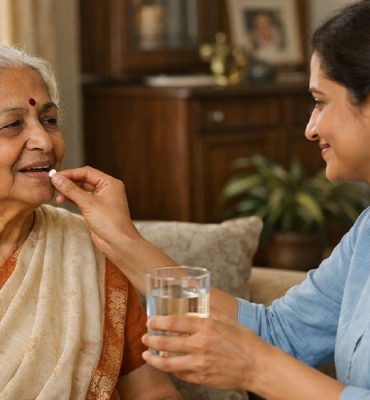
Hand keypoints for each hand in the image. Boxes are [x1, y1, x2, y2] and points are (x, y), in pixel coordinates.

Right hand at [50, 166, 138, 253]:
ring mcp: (101, 200)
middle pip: (84, 180)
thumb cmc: (110, 222)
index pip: (87, 172)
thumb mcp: (88, 204)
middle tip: (53, 185)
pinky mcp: (96, 209)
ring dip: (69, 191)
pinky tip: (62, 200)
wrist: (118, 243)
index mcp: (110, 183)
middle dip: (69, 182)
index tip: (56, 176)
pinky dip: (72, 199)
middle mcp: (107, 189)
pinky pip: (82, 200)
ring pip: (82, 190)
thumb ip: (71, 190)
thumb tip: (57, 178)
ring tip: (57, 196)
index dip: (71, 173)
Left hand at [142, 315, 268, 391]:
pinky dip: (170, 369)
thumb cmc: (244, 340)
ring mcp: (199, 364)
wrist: (257, 366)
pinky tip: (166, 365)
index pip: (173, 322)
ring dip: (152, 358)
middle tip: (145, 337)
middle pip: (165, 342)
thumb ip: (208, 311)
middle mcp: (199, 345)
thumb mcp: (226, 319)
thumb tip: (195, 303)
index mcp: (205, 326)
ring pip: (167, 363)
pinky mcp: (201, 378)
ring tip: (146, 354)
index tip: (150, 321)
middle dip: (150, 339)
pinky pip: (179, 374)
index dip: (157, 322)